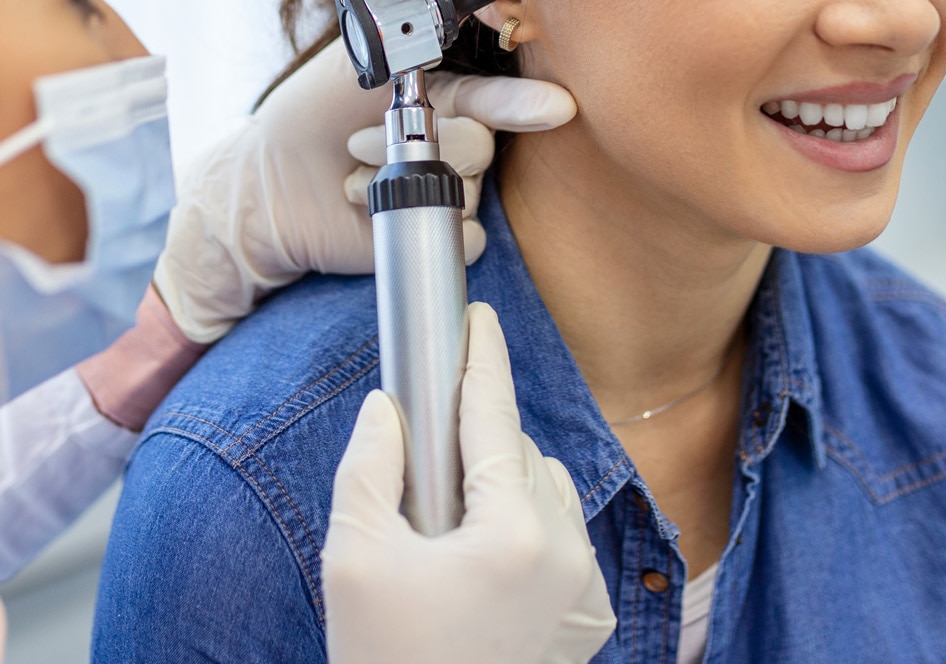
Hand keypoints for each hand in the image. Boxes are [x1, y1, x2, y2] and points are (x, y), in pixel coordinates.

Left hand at [155, 40, 574, 342]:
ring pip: (466, 191)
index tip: (554, 107)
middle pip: (481, 145)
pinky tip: (368, 210)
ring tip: (352, 171)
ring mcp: (449, 193)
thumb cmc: (312, 113)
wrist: (269, 184)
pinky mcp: (435, 236)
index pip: (497, 99)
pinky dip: (407, 220)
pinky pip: (460, 236)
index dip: (524, 102)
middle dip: (417, 141)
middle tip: (357, 138)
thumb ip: (413, 17)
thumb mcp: (358, 51)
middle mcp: (457, 145)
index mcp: (448, 98)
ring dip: (395, 178)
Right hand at [322, 304, 614, 663]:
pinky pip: (563, 538)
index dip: (481, 360)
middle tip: (421, 488)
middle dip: (472, 450)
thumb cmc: (384, 658)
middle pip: (518, 454)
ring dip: (505, 488)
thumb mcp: (354, 557)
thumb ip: (371, 466)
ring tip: (448, 537)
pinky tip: (480, 566)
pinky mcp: (592, 618)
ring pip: (547, 491)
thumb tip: (391, 408)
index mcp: (514, 534)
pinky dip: (528, 531)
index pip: (494, 418)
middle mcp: (568, 555)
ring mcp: (587, 590)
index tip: (477, 316)